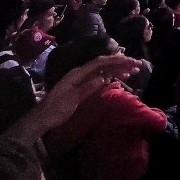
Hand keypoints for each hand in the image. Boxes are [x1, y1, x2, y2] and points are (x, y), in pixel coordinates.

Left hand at [12, 54, 141, 142]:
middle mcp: (81, 73)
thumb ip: (87, 88)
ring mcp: (82, 79)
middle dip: (121, 63)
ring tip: (133, 71)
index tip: (130, 61)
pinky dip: (112, 76)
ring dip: (118, 69)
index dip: (116, 60)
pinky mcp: (83, 86)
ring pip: (104, 70)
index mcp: (77, 74)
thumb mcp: (71, 100)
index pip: (100, 63)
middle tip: (137, 65)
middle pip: (104, 64)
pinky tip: (120, 77)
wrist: (42, 118)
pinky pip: (100, 77)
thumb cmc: (56, 110)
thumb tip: (104, 78)